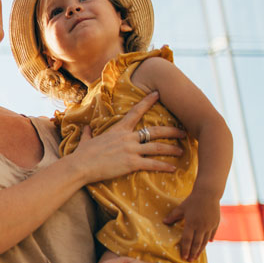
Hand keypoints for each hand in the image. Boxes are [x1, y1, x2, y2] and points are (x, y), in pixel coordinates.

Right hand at [68, 92, 184, 183]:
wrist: (80, 165)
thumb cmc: (82, 154)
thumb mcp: (85, 141)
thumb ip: (88, 134)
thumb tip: (86, 128)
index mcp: (118, 130)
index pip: (136, 112)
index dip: (148, 102)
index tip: (157, 94)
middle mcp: (128, 137)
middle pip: (155, 131)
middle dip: (171, 130)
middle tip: (183, 131)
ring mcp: (130, 150)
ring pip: (157, 147)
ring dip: (171, 149)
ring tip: (182, 151)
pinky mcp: (131, 163)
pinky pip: (152, 164)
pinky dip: (164, 166)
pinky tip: (173, 168)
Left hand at [164, 190, 219, 260]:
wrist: (208, 194)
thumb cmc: (192, 200)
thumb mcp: (181, 208)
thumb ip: (173, 216)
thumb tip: (164, 222)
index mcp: (191, 223)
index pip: (187, 240)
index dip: (185, 249)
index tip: (183, 257)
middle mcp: (201, 227)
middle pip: (196, 244)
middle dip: (193, 253)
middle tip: (190, 261)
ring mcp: (209, 226)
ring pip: (205, 241)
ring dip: (200, 250)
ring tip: (197, 256)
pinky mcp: (215, 224)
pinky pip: (211, 235)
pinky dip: (208, 240)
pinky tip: (206, 244)